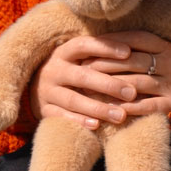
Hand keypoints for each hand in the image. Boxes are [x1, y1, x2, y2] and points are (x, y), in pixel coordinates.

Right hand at [30, 31, 170, 129]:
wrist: (36, 89)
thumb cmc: (70, 70)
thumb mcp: (79, 58)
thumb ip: (100, 55)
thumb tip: (135, 49)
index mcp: (64, 52)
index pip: (84, 45)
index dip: (106, 47)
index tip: (128, 52)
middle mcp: (53, 70)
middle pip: (82, 76)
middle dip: (108, 84)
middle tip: (132, 92)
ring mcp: (47, 91)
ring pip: (73, 100)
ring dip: (98, 108)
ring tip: (121, 115)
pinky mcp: (44, 111)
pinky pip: (61, 117)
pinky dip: (79, 121)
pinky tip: (97, 126)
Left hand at [84, 31, 170, 117]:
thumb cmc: (167, 75)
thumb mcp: (156, 56)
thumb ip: (134, 50)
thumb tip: (97, 46)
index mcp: (165, 45)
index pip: (134, 39)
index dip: (110, 44)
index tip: (87, 49)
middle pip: (132, 61)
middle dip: (104, 65)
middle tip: (82, 70)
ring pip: (137, 82)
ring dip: (110, 87)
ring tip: (88, 90)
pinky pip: (147, 105)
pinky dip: (127, 107)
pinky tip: (109, 108)